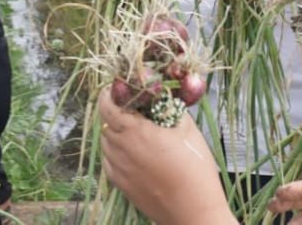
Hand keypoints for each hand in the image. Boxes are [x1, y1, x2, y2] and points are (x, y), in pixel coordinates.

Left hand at [98, 88, 235, 224]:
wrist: (195, 212)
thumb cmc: (196, 170)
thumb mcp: (189, 130)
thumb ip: (170, 108)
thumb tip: (161, 94)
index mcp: (135, 131)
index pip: (106, 105)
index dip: (107, 95)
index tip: (115, 90)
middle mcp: (121, 148)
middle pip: (105, 123)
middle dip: (114, 113)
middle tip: (130, 111)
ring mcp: (117, 168)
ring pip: (106, 142)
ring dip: (115, 133)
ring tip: (134, 133)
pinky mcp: (119, 185)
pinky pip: (109, 161)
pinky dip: (115, 153)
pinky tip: (132, 154)